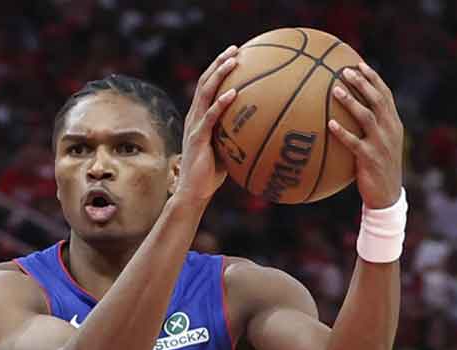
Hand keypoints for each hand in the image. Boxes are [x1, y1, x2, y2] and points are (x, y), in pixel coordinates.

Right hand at [175, 45, 239, 207]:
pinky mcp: (197, 138)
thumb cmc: (211, 174)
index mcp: (199, 117)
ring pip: (205, 93)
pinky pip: (210, 117)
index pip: (207, 86)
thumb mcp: (227, 148)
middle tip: (235, 49)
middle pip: (205, 82)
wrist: (193, 192)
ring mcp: (194, 126)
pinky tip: (234, 93)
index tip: (234, 54)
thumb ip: (237, 134)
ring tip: (233, 61)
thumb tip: (263, 127)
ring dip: (219, 74)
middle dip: (219, 63)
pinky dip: (221, 103)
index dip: (218, 68)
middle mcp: (194, 117)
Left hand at [328, 62, 404, 208]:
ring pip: (367, 116)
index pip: (385, 94)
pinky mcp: (369, 158)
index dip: (373, 78)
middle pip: (377, 99)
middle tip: (345, 70)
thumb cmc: (378, 167)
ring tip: (336, 90)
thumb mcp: (379, 143)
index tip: (359, 64)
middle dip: (362, 83)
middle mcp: (390, 129)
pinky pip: (354, 142)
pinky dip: (342, 132)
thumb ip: (369, 127)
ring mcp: (381, 143)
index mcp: (393, 123)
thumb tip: (346, 112)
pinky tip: (329, 125)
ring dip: (352, 101)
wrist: (387, 194)